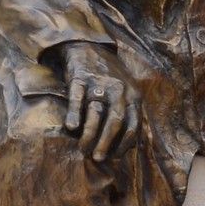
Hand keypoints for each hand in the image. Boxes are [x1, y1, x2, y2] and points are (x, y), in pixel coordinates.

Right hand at [56, 41, 141, 161]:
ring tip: (83, 149)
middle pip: (115, 121)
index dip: (125, 143)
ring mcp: (99, 83)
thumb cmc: (109, 79)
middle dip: (107, 142)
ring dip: (89, 134)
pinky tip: (71, 127)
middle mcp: (118, 89)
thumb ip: (128, 114)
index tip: (115, 157)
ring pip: (95, 113)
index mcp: (133, 96)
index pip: (133, 124)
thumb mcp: (127, 93)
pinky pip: (77, 98)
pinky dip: (74, 113)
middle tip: (98, 158)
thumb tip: (125, 147)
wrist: (89, 48)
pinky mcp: (80, 77)